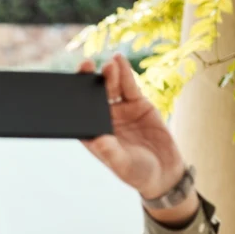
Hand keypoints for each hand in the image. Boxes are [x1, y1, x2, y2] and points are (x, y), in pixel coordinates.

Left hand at [78, 54, 192, 203]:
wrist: (164, 171)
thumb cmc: (138, 173)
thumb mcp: (123, 165)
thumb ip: (111, 153)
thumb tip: (97, 140)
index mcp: (94, 134)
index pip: (79, 115)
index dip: (73, 101)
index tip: (69, 88)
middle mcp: (104, 120)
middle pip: (93, 97)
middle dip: (89, 81)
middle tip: (85, 65)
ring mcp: (120, 110)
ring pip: (111, 88)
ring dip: (108, 75)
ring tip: (109, 64)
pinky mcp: (137, 104)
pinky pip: (129, 86)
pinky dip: (125, 73)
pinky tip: (119, 60)